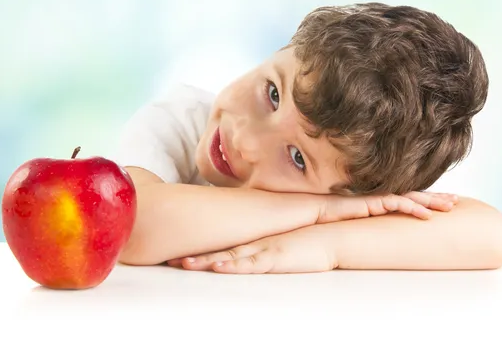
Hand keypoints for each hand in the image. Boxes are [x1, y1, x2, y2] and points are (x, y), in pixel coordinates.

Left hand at [167, 226, 337, 273]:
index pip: (221, 243)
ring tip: (182, 263)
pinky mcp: (275, 257)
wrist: (332, 235)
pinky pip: (251, 263)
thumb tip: (251, 252)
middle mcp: (254, 242)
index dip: (199, 246)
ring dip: (206, 261)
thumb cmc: (309, 240)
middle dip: (194, 254)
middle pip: (218, 249)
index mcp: (253, 240)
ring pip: (229, 256)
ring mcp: (263, 249)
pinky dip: (233, 265)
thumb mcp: (282, 244)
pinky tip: (219, 266)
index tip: (177, 249)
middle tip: (169, 257)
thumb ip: (266, 248)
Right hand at [318, 190, 457, 223]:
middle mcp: (382, 196)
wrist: (315, 211)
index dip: (425, 198)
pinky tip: (427, 215)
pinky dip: (414, 208)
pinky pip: (398, 203)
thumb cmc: (332, 217)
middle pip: (415, 194)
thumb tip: (380, 236)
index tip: (441, 202)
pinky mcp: (373, 202)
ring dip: (432, 202)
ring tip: (450, 206)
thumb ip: (370, 222)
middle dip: (436, 197)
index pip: (407, 197)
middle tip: (456, 201)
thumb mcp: (357, 221)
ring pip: (411, 197)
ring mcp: (378, 197)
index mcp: (380, 200)